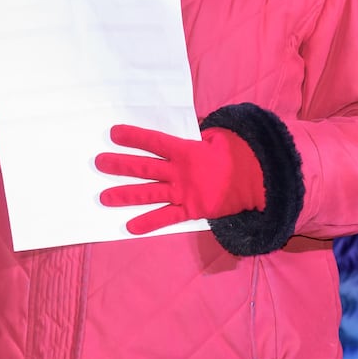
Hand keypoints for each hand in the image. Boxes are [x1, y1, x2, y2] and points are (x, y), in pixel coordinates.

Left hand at [95, 125, 264, 234]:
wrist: (259, 180)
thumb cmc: (239, 155)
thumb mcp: (218, 137)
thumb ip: (199, 135)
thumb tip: (190, 131)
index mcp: (186, 150)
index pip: (153, 142)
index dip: (133, 137)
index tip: (113, 133)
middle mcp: (179, 172)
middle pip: (144, 167)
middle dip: (120, 165)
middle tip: (99, 163)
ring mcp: (183, 192)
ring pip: (149, 193)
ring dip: (125, 195)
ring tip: (105, 197)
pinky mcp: (191, 209)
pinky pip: (166, 218)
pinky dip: (148, 222)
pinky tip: (130, 227)